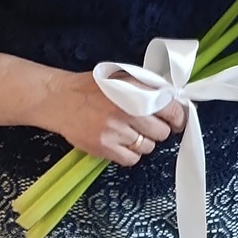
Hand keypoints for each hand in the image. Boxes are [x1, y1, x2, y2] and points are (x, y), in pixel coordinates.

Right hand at [43, 70, 183, 165]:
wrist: (59, 99)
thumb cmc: (90, 88)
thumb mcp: (121, 78)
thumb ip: (147, 88)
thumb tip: (174, 101)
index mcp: (135, 91)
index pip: (171, 110)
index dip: (177, 118)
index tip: (176, 121)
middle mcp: (127, 111)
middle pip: (162, 132)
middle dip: (158, 130)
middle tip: (147, 126)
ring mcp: (116, 131)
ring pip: (148, 147)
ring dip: (143, 142)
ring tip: (129, 133)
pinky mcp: (104, 147)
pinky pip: (131, 159)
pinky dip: (131, 154)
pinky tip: (122, 144)